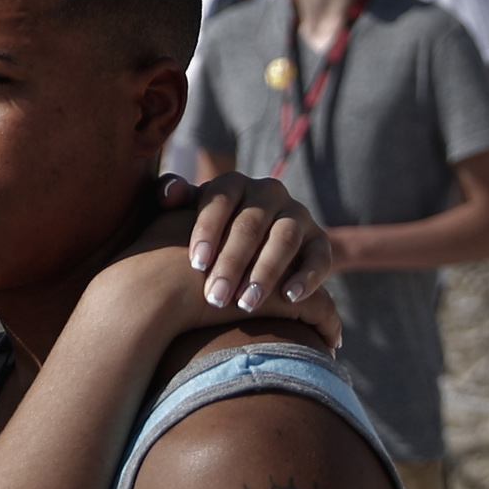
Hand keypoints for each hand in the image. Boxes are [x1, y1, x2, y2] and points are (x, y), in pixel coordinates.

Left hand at [126, 172, 341, 349]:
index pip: (220, 200)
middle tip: (215, 297)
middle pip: (250, 224)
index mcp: (234, 184)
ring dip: (265, 272)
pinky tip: (289, 298)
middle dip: (232, 263)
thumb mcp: (186, 216)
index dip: (208, 231)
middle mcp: (269, 192)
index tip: (196, 265)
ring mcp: (297, 215)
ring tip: (246, 304)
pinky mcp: (319, 241)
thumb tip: (169, 195)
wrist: (246, 256)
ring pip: (285, 238)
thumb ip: (173, 199)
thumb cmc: (206, 237)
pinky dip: (308, 277)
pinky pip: (320, 256)